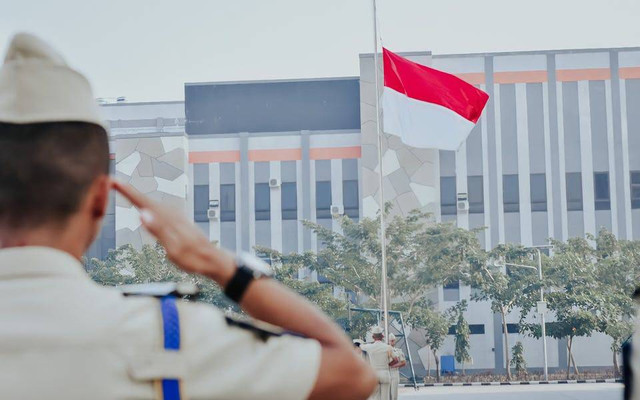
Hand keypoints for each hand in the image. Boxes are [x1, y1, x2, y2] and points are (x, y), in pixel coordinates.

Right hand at [111, 179, 235, 284]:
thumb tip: (142, 213)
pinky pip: (157, 210)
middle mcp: (171, 214)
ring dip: (136, 197)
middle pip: (145, 200)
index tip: (113, 181)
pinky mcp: (177, 221)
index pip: (143, 202)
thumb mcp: (174, 248)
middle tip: (111, 183)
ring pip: (151, 204)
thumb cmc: (193, 257)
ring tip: (122, 190)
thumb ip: (158, 230)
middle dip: (128, 191)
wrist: (212, 259)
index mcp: (167, 219)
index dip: (127, 191)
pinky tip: (143, 206)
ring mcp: (175, 217)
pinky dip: (147, 205)